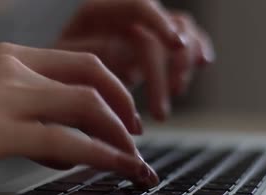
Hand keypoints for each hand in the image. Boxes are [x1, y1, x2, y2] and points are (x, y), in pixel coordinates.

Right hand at [0, 43, 158, 194]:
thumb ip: (27, 114)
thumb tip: (67, 143)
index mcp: (7, 58)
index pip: (82, 64)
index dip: (117, 90)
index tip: (130, 118)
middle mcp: (6, 69)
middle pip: (92, 81)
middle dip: (127, 113)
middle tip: (139, 141)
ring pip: (83, 107)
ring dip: (119, 138)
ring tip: (133, 162)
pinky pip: (60, 141)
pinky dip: (97, 155)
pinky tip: (112, 168)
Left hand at [55, 0, 214, 121]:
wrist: (65, 89)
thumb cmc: (61, 79)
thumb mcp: (67, 70)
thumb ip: (90, 60)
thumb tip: (121, 56)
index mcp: (98, 14)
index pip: (139, 6)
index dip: (161, 23)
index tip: (176, 46)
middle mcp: (126, 16)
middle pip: (165, 29)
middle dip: (168, 71)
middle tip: (160, 113)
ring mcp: (146, 29)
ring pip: (184, 33)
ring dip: (185, 65)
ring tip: (174, 93)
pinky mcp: (159, 44)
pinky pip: (189, 39)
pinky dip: (198, 51)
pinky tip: (204, 63)